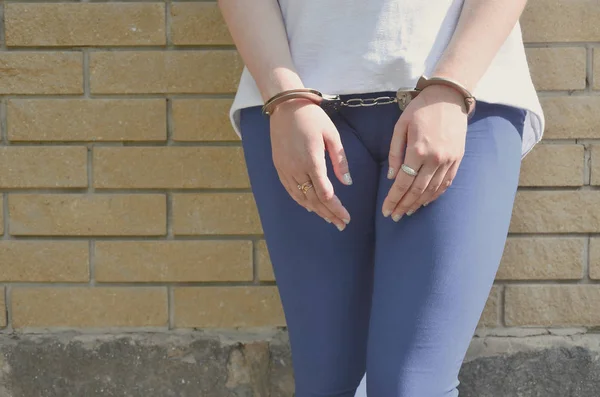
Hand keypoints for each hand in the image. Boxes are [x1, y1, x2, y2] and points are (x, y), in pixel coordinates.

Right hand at [270, 98, 351, 230]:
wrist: (285, 106)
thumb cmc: (312, 117)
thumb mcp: (332, 135)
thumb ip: (340, 160)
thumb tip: (347, 183)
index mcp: (312, 160)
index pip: (325, 193)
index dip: (336, 207)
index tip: (347, 216)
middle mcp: (296, 168)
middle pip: (314, 199)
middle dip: (329, 214)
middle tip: (341, 224)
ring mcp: (285, 169)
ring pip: (301, 197)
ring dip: (316, 211)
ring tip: (329, 220)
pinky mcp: (279, 167)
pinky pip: (290, 190)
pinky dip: (301, 201)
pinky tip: (310, 208)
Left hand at [382, 84, 467, 220]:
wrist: (449, 97)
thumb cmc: (420, 110)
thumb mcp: (400, 127)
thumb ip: (394, 152)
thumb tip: (392, 177)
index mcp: (418, 150)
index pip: (403, 182)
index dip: (393, 199)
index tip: (385, 210)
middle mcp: (435, 159)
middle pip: (417, 190)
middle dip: (404, 205)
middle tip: (394, 216)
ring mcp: (448, 160)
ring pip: (432, 190)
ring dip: (418, 204)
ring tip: (407, 212)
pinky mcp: (457, 159)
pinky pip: (446, 183)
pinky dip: (435, 195)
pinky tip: (425, 202)